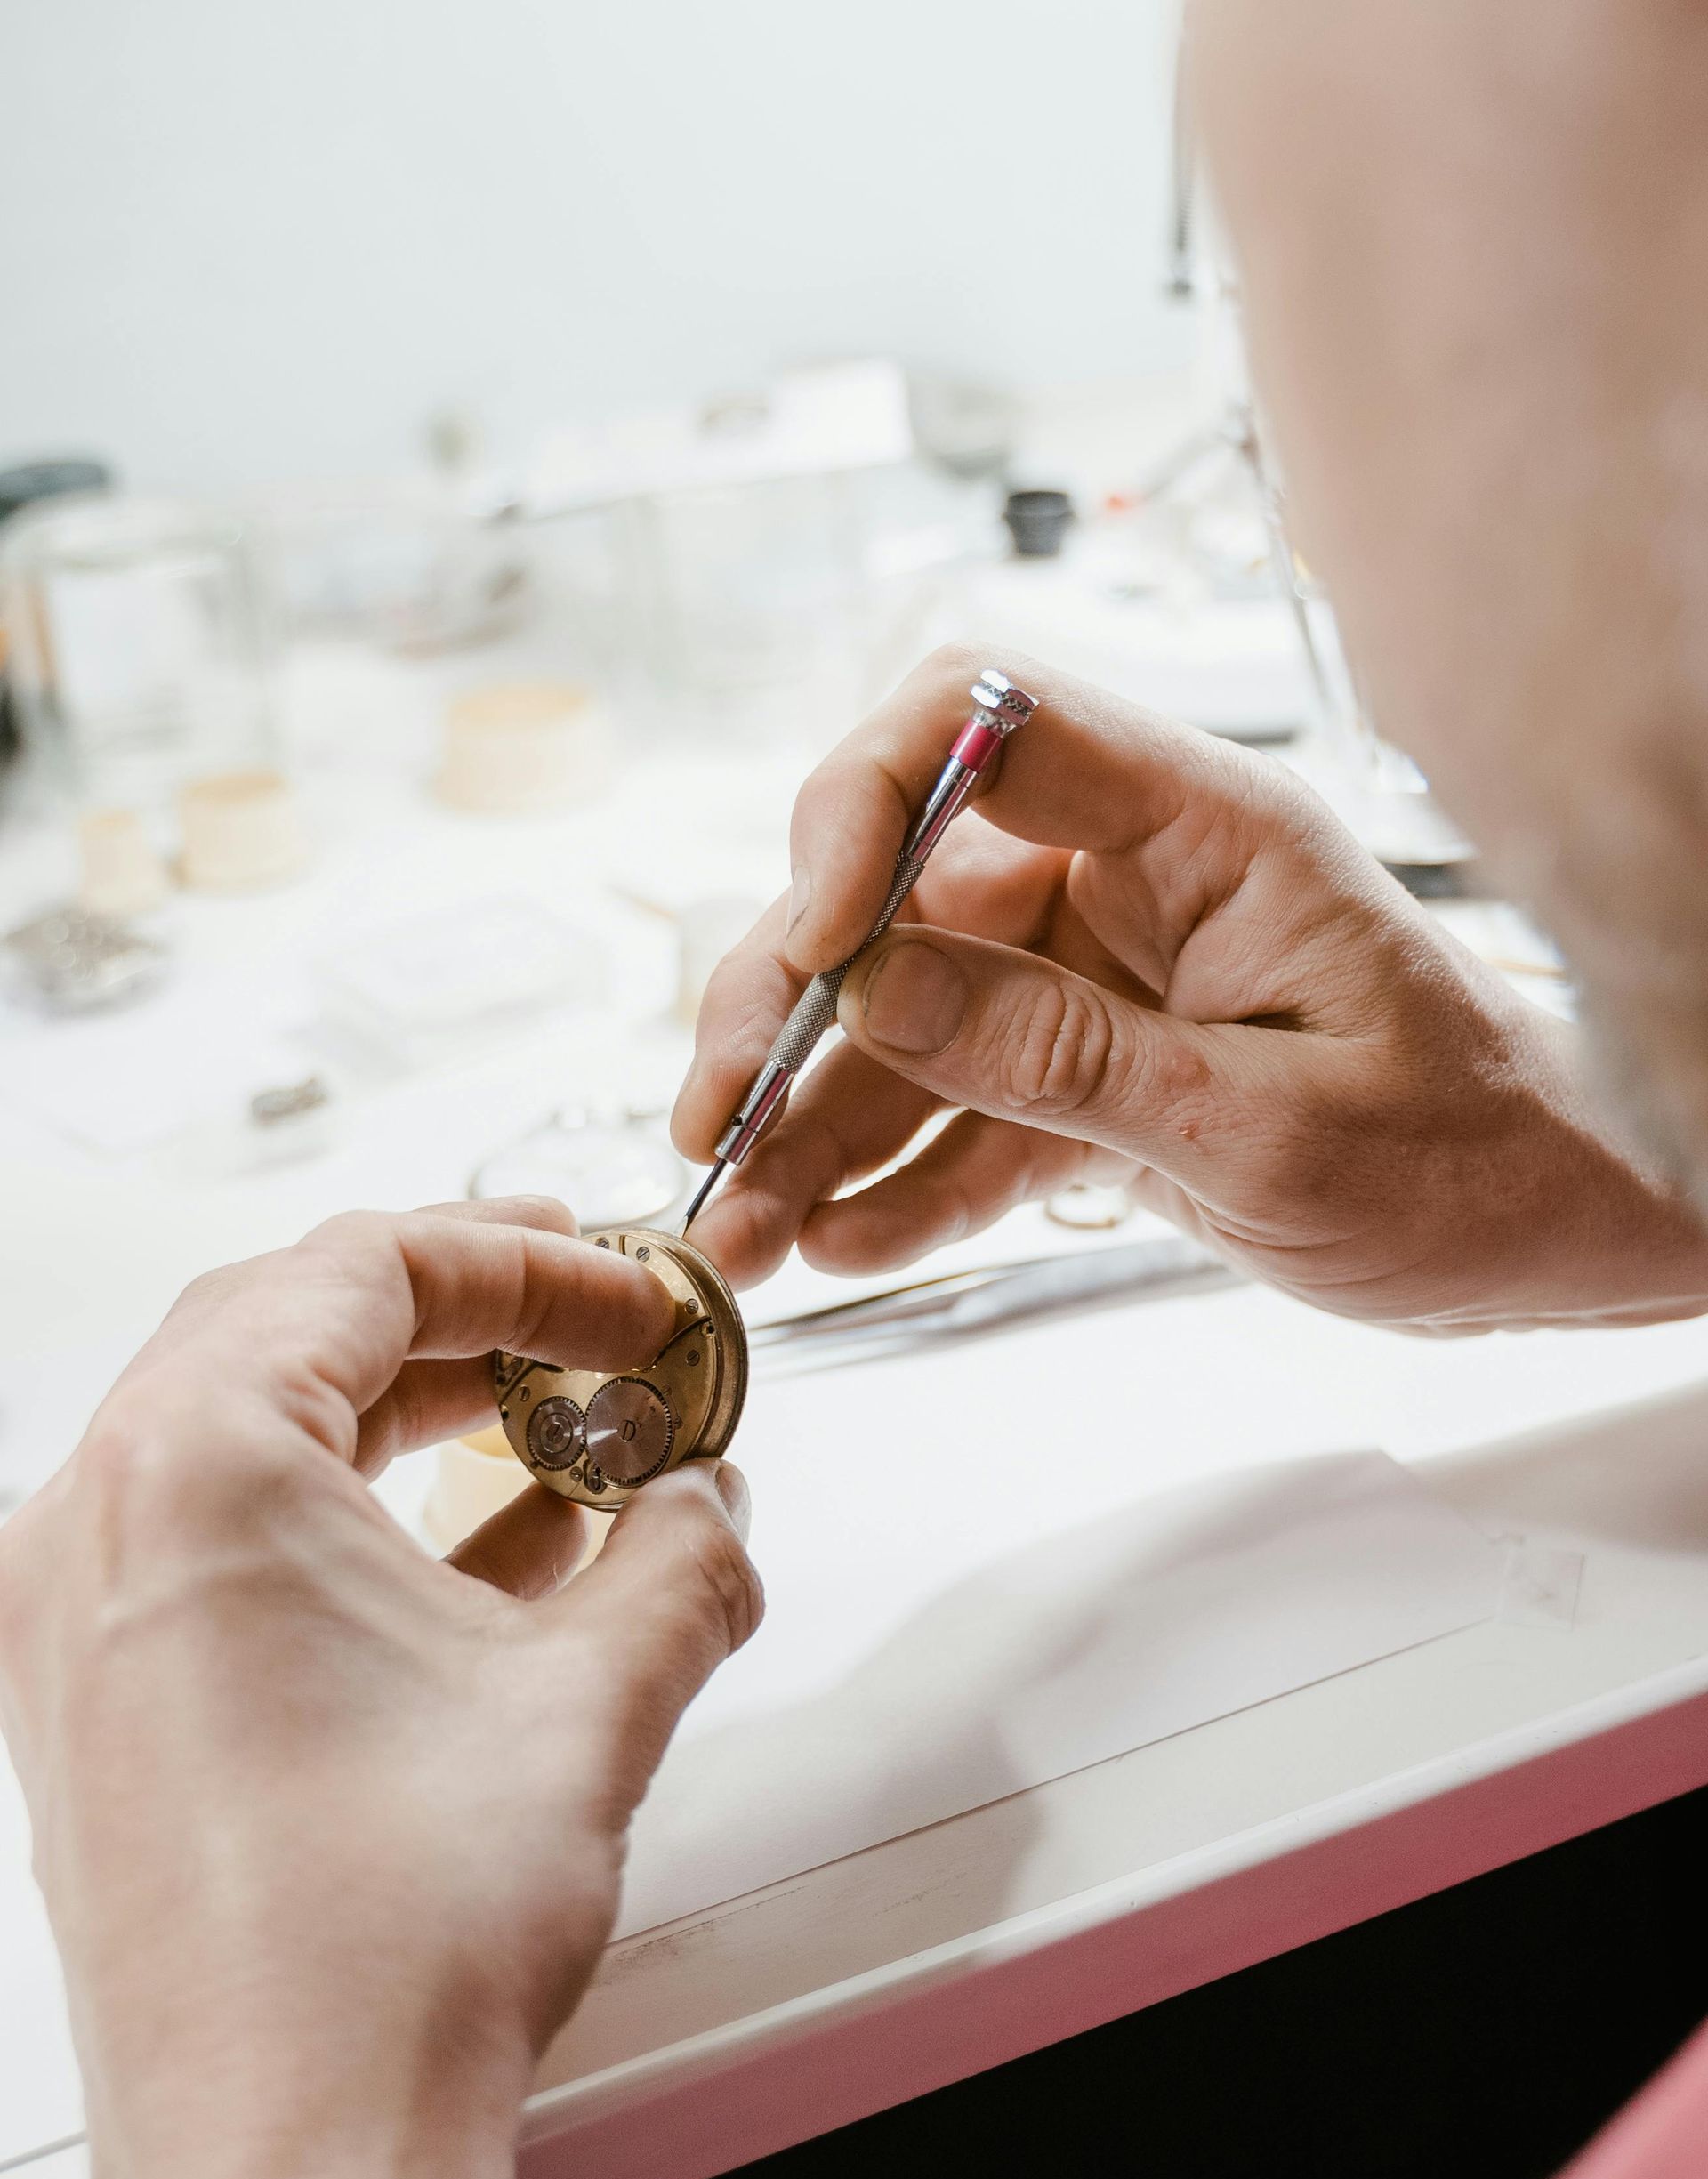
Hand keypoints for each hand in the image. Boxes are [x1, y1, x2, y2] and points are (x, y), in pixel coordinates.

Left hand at [0, 1199, 760, 2178]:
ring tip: (561, 1434)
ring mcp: (79, 1621)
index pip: (365, 1264)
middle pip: (294, 1328)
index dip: (532, 1258)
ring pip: (254, 1436)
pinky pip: (226, 1544)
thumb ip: (682, 1559)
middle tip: (598, 1330)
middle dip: (470, 1317)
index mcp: (194, 1467)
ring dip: (415, 1417)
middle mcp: (99, 1524)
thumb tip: (710, 1503)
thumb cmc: (386, 1955)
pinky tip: (489, 1556)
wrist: (293, 2172)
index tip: (634, 1293)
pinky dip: (357, 1519)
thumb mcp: (592, 1705)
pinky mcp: (100, 1707)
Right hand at [674, 648, 1707, 1329]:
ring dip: (815, 1123)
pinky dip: (899, 1180)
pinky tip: (838, 1243)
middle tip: (720, 1124)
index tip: (809, 945)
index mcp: (1203, 827)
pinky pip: (966, 1113)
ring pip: (911, 1021)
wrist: (1556, 1234)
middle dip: (791, 1009)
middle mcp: (1134, 882)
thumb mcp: (1273, 1130)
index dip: (862, 807)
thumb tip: (874, 993)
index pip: (986, 722)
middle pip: (903, 892)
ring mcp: (1106, 981)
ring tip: (743, 1230)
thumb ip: (1068, 1061)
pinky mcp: (1097, 1079)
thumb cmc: (1476, 1158)